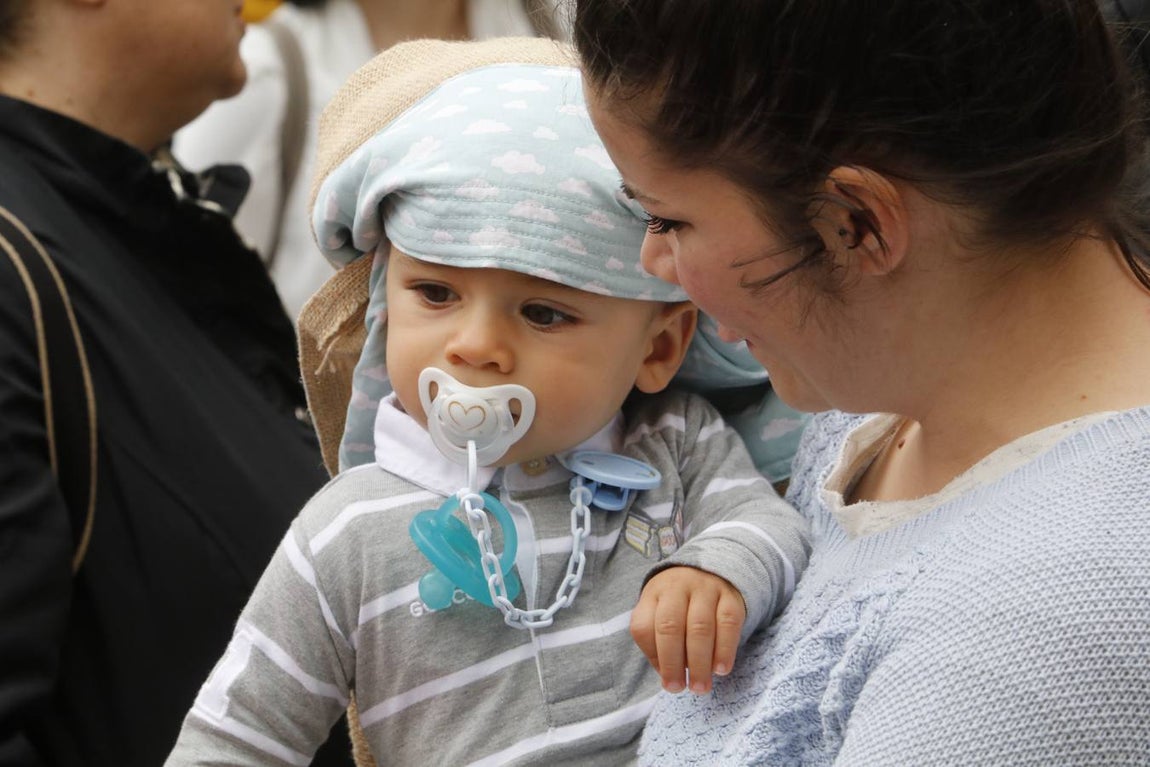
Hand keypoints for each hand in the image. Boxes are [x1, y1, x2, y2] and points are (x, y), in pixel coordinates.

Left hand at [630, 566, 745, 694]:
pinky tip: (721, 669)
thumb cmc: (681, 602)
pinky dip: (724, 650)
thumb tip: (668, 674)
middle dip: (673, 663)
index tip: (665, 679)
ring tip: (700, 687)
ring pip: (700, 627)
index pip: (643, 626)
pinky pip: (728, 624)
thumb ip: (658, 640)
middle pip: (670, 627)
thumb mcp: (660, 611)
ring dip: (699, 662)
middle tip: (679, 688)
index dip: (652, 656)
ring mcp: (705, 589)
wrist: (714, 569)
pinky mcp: (731, 597)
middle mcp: (677, 587)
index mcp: (654, 594)